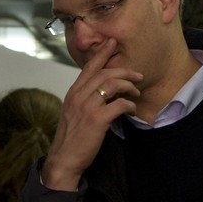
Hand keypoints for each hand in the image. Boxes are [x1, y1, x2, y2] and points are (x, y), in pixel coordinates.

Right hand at [41, 40, 140, 190]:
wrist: (64, 159)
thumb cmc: (72, 138)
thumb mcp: (75, 113)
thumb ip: (87, 99)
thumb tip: (107, 92)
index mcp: (73, 93)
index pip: (89, 67)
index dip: (102, 53)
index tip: (112, 42)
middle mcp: (79, 96)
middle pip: (105, 73)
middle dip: (125, 71)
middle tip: (138, 75)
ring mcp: (87, 107)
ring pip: (113, 84)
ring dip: (129, 86)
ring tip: (137, 93)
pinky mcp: (97, 119)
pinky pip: (119, 104)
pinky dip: (129, 105)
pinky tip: (132, 110)